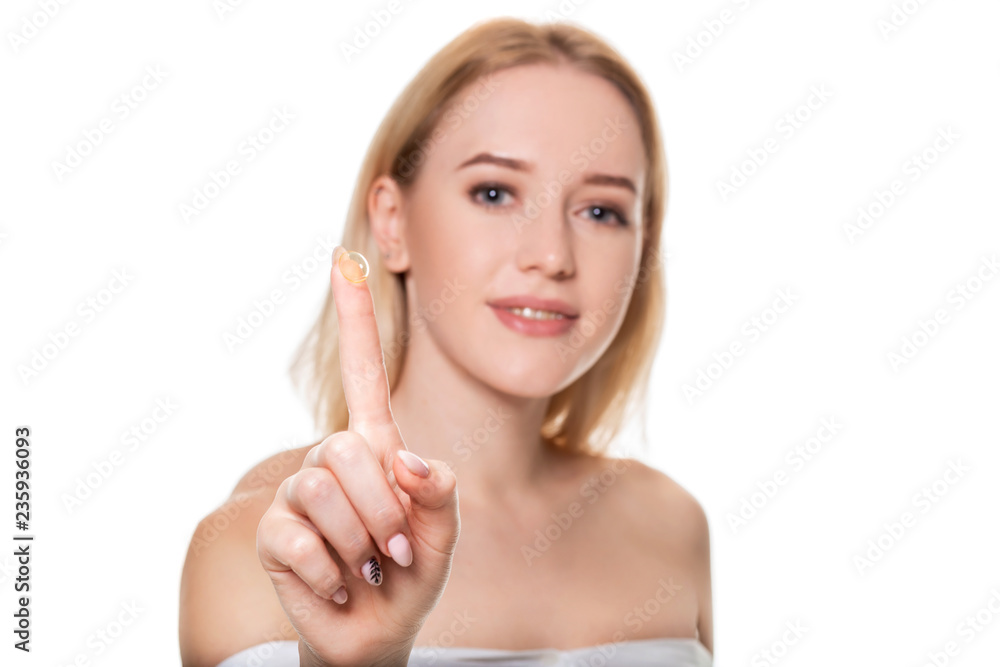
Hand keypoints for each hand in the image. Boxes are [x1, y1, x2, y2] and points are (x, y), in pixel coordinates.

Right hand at [257, 246, 460, 666]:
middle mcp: (333, 459)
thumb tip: (404, 459)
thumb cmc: (413, 572)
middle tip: (395, 549)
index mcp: (377, 445)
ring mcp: (299, 494)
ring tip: (367, 567)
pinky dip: (330, 574)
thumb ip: (441, 494)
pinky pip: (295, 539)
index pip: (365, 372)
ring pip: (322, 492)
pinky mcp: (273, 533)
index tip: (345, 259)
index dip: (355, 317)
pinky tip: (338, 584)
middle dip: (382, 509)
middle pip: (347, 449)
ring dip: (359, 543)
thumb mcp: (444, 534)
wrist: (377, 631)